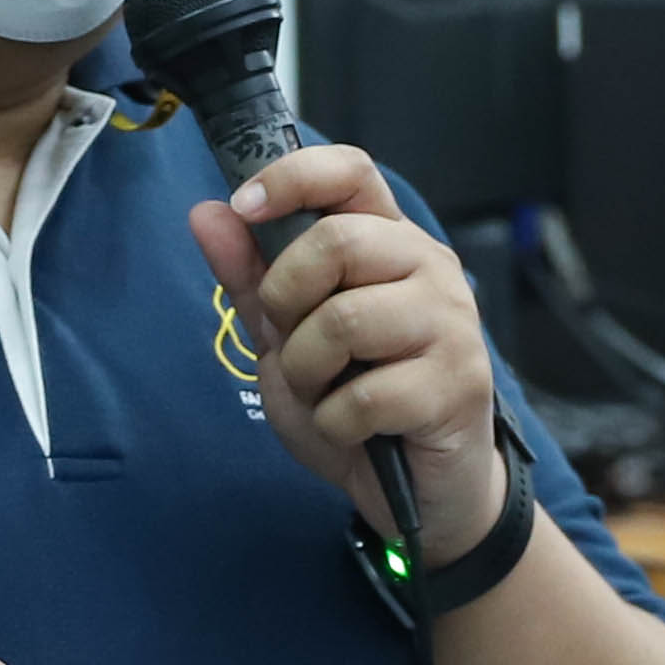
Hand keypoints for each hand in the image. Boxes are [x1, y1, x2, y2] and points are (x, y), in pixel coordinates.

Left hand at [194, 146, 513, 569]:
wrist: (418, 493)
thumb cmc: (357, 404)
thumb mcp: (288, 339)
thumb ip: (252, 279)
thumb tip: (206, 213)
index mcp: (390, 243)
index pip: (351, 170)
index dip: (293, 176)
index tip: (245, 206)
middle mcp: (429, 269)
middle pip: (337, 241)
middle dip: (286, 300)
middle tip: (294, 342)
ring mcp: (451, 325)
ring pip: (344, 320)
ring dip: (307, 371)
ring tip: (327, 393)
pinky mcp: (458, 385)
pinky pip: (364, 396)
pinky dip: (335, 422)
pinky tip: (355, 429)